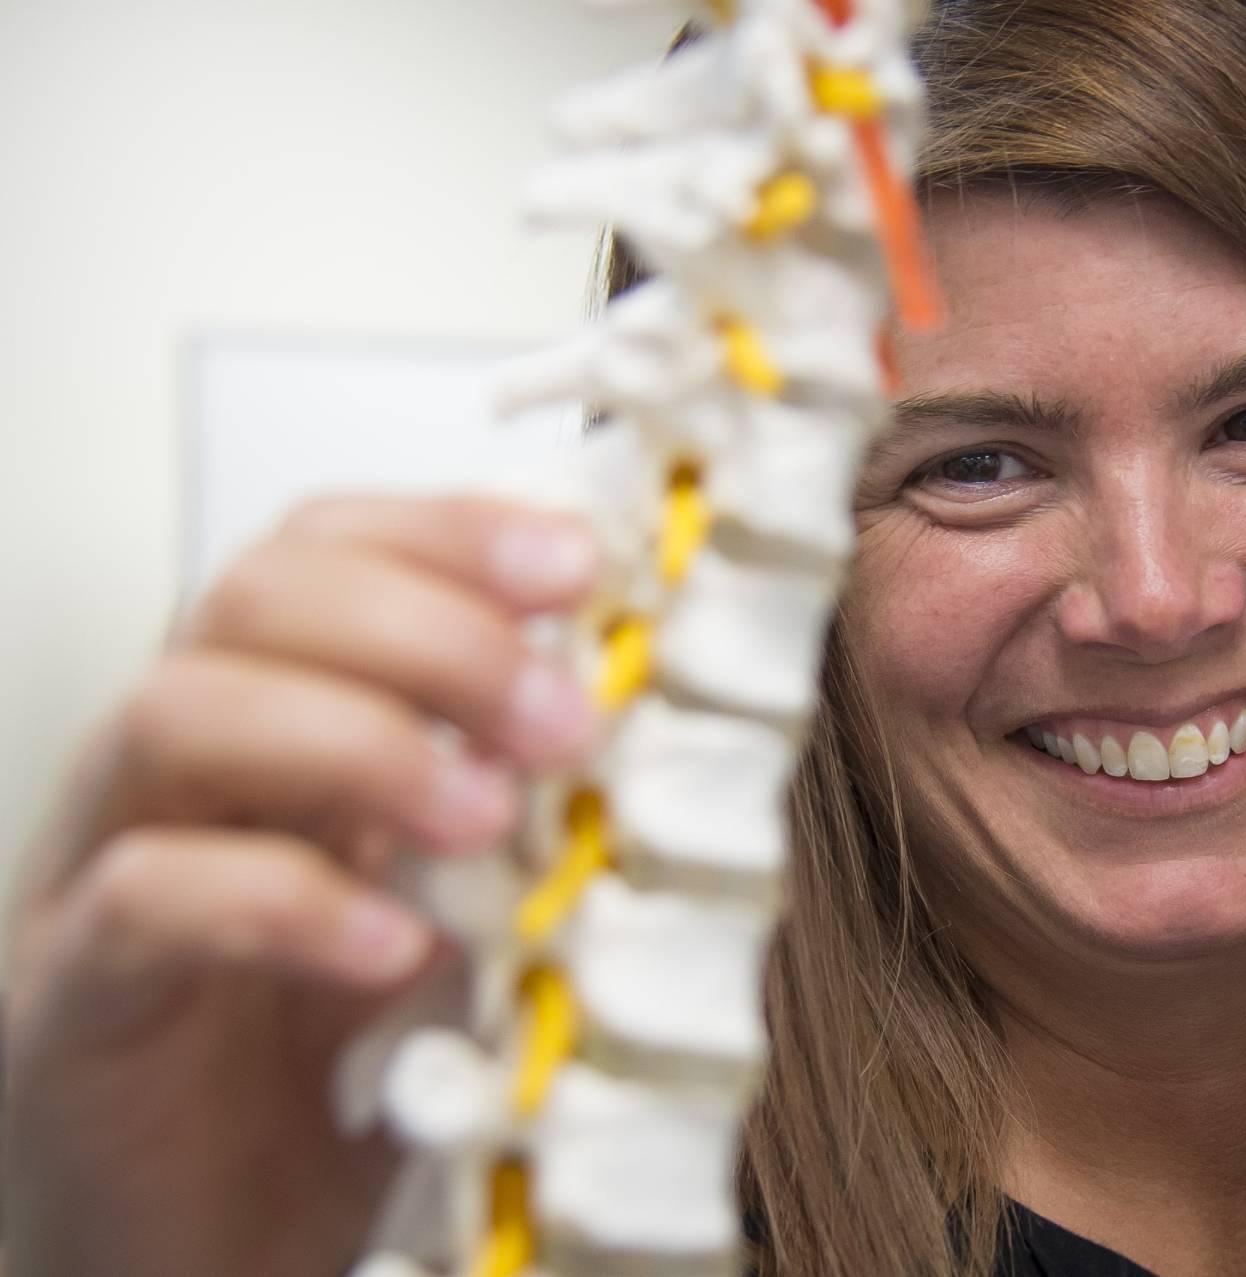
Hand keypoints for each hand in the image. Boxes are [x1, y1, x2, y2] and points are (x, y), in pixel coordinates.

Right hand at [2, 495, 599, 1276]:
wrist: (213, 1249)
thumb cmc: (341, 1072)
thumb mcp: (465, 913)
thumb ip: (529, 818)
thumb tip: (660, 727)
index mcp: (279, 722)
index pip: (333, 552)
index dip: (451, 533)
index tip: (581, 566)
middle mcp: (184, 771)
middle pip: (258, 598)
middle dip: (429, 630)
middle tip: (562, 717)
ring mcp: (106, 870)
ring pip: (178, 714)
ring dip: (360, 740)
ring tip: (489, 816)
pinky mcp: (73, 997)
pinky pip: (147, 901)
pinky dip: (285, 903)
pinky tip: (397, 946)